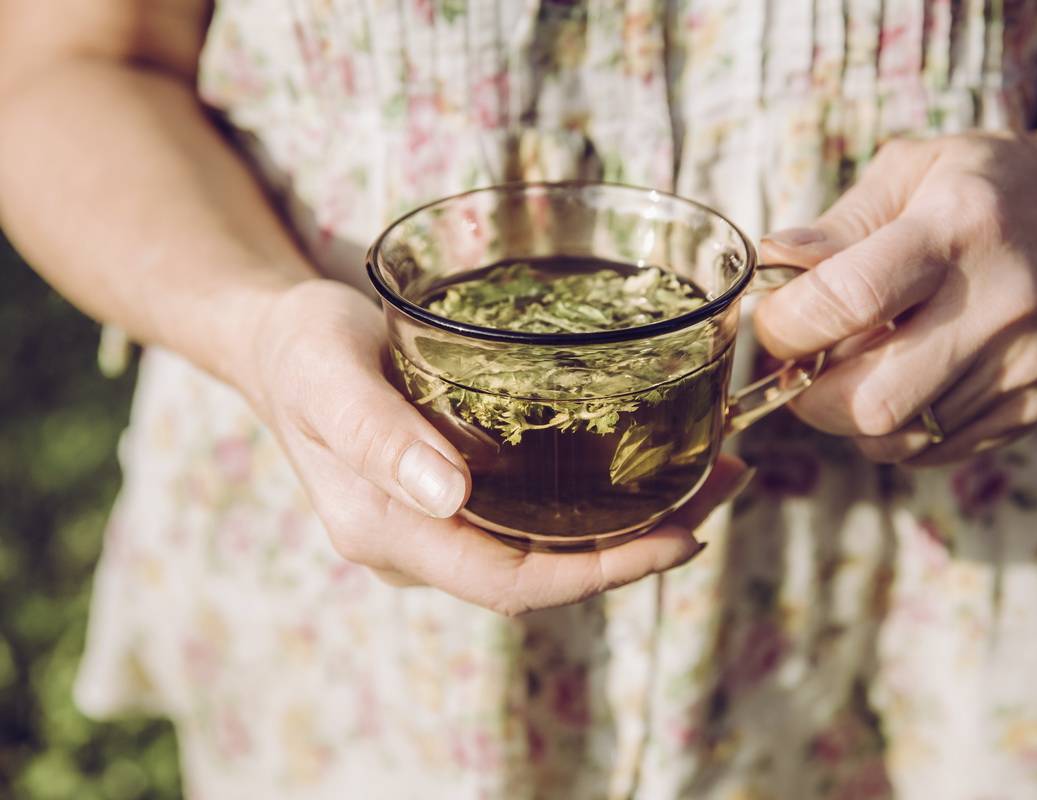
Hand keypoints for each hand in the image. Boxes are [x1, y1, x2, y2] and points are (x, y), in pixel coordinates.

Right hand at [243, 279, 739, 615]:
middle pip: (547, 571)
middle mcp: (420, 541)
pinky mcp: (457, 492)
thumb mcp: (326, 372)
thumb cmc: (299, 347)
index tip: (679, 538)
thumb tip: (451, 495)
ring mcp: (440, 522)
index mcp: (387, 530)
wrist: (277, 340)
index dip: (599, 572)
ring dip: (633, 520)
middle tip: (723, 483)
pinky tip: (645, 458)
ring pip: (550, 545)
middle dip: (640, 545)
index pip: (510, 582)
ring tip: (709, 468)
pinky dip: (599, 494)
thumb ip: (377, 433)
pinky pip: (538, 513)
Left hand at [754, 131, 1036, 465]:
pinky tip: (901, 381)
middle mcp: (998, 304)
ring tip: (855, 367)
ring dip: (850, 415)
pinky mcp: (1034, 404)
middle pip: (873, 400)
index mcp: (955, 229)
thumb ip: (836, 224)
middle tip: (803, 364)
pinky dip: (895, 430)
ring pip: (898, 437)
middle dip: (811, 397)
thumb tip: (771, 264)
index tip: (777, 321)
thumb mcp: (911, 170)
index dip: (789, 324)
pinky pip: (933, 451)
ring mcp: (1022, 364)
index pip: (851, 298)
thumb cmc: (986, 185)